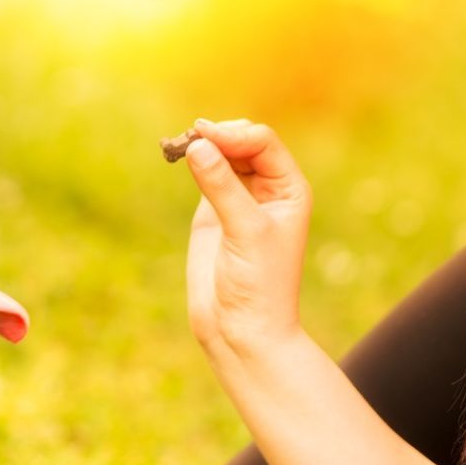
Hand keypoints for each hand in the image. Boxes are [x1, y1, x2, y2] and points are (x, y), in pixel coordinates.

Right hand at [181, 118, 311, 358]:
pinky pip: (203, 173)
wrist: (241, 330)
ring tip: (179, 144)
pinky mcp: (213, 211)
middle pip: (241, 141)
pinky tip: (177, 153)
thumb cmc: (259, 284)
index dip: (234, 135)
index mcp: (288, 189)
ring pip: (221, 153)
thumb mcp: (245, 230)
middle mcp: (267, 188)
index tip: (206, 137)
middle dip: (217, 135)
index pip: (263, 142)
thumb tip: (197, 145)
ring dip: (202, 144)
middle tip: (190, 138)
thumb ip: (222, 186)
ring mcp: (238, 198)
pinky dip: (191, 159)